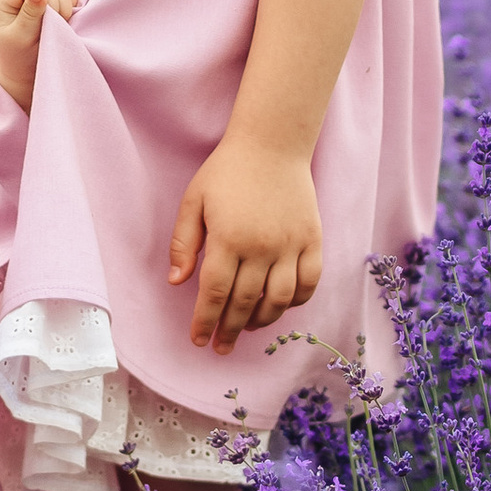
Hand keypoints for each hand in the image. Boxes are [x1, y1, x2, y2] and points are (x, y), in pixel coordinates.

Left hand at [0, 0, 78, 111]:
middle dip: (56, 3)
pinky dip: (69, 4)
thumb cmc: (19, 58)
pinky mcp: (48, 2)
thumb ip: (30, 14)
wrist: (25, 73)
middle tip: (55, 26)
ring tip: (58, 25)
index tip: (49, 19)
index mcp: (4, 2)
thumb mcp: (21, 38)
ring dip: (64, 5)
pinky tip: (64, 19)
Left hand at [169, 135, 322, 352]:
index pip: (214, 293)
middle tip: (220, 347)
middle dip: (229, 330)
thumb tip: (177, 282)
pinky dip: (295, 302)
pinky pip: (308, 283)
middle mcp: (262, 247)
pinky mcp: (313, 240)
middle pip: (244, 303)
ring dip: (261, 321)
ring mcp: (291, 245)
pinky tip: (279, 306)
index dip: (205, 321)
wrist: (272, 144)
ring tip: (246, 327)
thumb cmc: (227, 171)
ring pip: (279, 300)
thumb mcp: (194, 200)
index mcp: (228, 238)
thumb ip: (184, 242)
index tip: (199, 340)